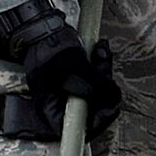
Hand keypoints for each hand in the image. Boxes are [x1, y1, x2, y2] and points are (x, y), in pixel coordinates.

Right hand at [11, 8, 122, 135]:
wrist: (41, 26)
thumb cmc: (48, 49)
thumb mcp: (74, 68)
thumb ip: (96, 86)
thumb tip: (114, 98)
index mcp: (53, 109)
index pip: (78, 129)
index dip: (99, 122)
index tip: (111, 107)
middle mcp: (61, 104)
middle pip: (93, 109)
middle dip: (105, 88)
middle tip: (104, 69)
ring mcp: (70, 91)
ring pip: (97, 92)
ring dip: (104, 71)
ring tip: (100, 53)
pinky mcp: (77, 78)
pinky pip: (95, 78)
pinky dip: (100, 64)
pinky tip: (100, 50)